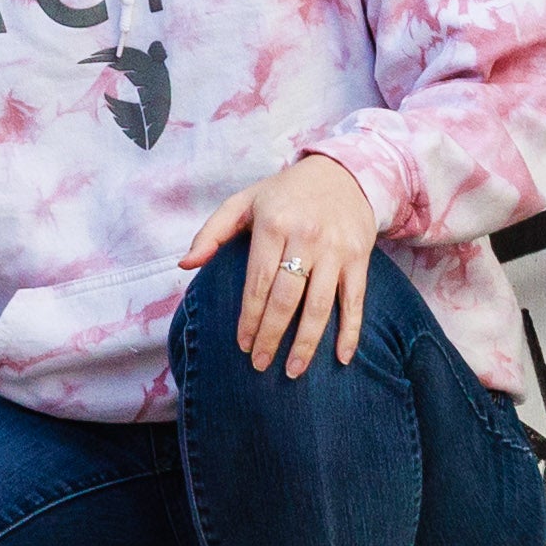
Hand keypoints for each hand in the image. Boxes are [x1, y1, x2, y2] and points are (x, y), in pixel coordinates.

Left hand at [182, 155, 383, 374]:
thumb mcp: (244, 201)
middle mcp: (306, 237)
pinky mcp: (359, 258)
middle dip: (271, 336)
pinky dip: (350, 331)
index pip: (258, 281)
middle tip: (259, 363)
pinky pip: (354, 301)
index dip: (249, 316)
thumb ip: (212, 232)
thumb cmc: (285, 193)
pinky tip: (341, 358)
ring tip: (293, 371)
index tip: (241, 344)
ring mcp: (335, 249)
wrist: (344, 174)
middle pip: (286, 298)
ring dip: (306, 343)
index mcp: (273, 224)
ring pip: (319, 305)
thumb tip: (185, 264)